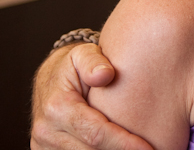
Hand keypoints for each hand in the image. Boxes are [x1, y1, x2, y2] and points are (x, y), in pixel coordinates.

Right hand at [31, 43, 151, 149]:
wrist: (50, 79)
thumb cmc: (74, 66)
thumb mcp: (83, 55)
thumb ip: (94, 62)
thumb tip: (105, 74)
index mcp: (57, 108)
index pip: (96, 133)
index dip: (123, 143)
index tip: (147, 147)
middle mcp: (47, 131)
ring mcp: (44, 145)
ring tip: (139, 149)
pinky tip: (120, 149)